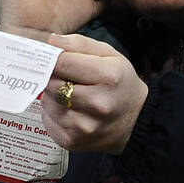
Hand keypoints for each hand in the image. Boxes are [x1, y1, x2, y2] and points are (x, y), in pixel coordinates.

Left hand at [42, 33, 148, 153]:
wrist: (136, 121)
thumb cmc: (120, 83)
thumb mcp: (108, 55)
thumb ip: (79, 44)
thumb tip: (51, 40)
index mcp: (108, 77)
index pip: (62, 63)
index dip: (52, 58)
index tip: (50, 57)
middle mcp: (97, 104)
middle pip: (52, 83)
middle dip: (52, 77)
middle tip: (63, 77)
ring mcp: (84, 126)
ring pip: (47, 102)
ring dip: (51, 96)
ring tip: (69, 94)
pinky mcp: (72, 141)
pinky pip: (47, 120)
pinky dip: (52, 113)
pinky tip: (68, 110)